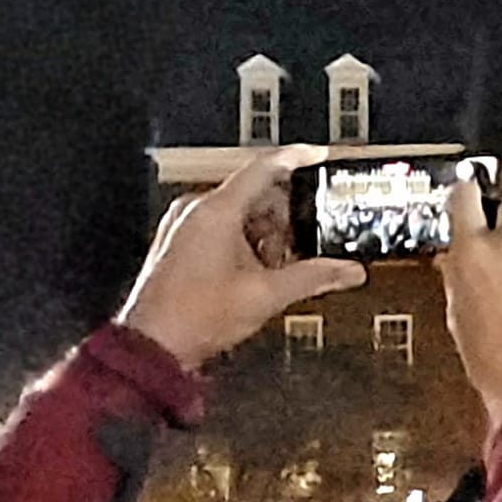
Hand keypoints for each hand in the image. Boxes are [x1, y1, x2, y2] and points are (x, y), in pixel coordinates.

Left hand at [116, 146, 365, 371]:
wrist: (153, 346)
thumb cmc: (194, 318)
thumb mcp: (266, 296)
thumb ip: (313, 277)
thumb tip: (348, 271)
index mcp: (216, 211)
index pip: (265, 167)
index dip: (297, 159)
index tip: (318, 156)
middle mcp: (195, 210)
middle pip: (254, 194)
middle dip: (283, 217)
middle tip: (305, 240)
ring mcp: (182, 226)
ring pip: (237, 213)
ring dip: (264, 234)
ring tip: (277, 267)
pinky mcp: (177, 243)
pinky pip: (218, 228)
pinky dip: (242, 242)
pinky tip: (253, 273)